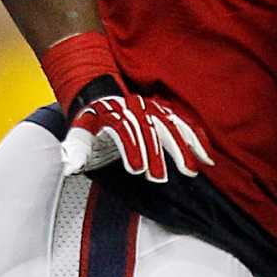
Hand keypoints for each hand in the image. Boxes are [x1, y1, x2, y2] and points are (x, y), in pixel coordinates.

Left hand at [61, 78, 211, 183]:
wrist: (100, 97)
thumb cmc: (90, 125)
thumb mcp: (78, 135)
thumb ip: (75, 152)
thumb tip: (69, 167)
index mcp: (112, 116)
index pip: (123, 132)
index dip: (131, 150)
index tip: (136, 169)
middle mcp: (134, 111)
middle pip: (148, 132)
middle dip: (155, 156)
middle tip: (160, 179)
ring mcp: (152, 111)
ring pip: (170, 128)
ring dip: (182, 150)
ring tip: (190, 171)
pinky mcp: (165, 115)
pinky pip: (183, 126)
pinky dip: (196, 140)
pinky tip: (207, 157)